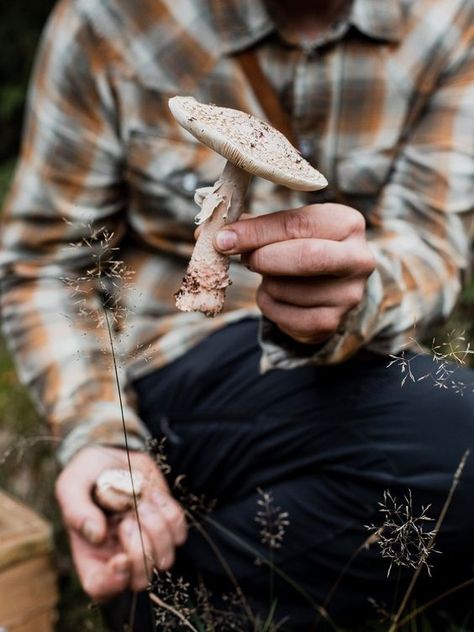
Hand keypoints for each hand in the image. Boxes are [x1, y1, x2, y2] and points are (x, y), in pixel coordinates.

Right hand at [55, 445, 186, 600]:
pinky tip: (152, 494)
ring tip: (139, 500)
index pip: (102, 589)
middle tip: (126, 518)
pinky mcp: (168, 527)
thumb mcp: (71, 485)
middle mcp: (121, 557)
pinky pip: (180, 532)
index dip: (114, 582)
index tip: (120, 558)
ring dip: (155, 525)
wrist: (113, 455)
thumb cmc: (86, 475)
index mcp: (91, 556)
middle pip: (141, 579)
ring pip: (165, 557)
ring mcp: (148, 544)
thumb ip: (76, 510)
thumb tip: (95, 535)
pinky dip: (168, 510)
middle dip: (139, 547)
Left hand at [214, 203, 374, 344]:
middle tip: (244, 259)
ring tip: (271, 275)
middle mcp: (358, 259)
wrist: (330, 284)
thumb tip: (211, 234)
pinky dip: (268, 304)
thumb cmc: (302, 245)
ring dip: (265, 283)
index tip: (223, 238)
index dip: (255, 231)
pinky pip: (283, 316)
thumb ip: (253, 226)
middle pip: (305, 257)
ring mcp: (348, 295)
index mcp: (348, 223)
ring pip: (286, 289)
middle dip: (264, 258)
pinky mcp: (331, 323)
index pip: (297, 224)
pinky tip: (277, 295)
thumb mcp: (287, 228)